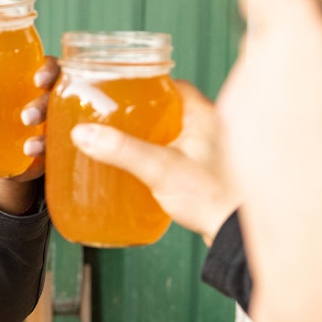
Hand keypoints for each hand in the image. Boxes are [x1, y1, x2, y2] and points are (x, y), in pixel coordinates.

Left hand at [0, 57, 59, 214]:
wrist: (2, 150)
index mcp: (33, 79)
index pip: (50, 67)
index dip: (49, 70)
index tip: (37, 77)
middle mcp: (48, 101)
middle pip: (57, 97)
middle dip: (44, 105)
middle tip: (26, 116)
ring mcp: (52, 129)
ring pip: (59, 129)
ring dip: (45, 137)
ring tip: (29, 146)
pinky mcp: (48, 155)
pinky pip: (55, 156)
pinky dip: (44, 160)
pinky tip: (30, 165)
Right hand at [70, 79, 238, 243]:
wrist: (235, 235)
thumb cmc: (213, 198)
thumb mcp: (160, 168)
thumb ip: (122, 150)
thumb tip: (86, 133)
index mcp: (206, 115)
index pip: (175, 86)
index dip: (148, 87)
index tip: (125, 92)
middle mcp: (213, 129)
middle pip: (172, 110)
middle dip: (146, 114)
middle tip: (120, 120)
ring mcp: (212, 152)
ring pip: (176, 134)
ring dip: (153, 137)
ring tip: (128, 143)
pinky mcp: (208, 174)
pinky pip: (181, 156)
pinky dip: (162, 157)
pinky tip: (147, 169)